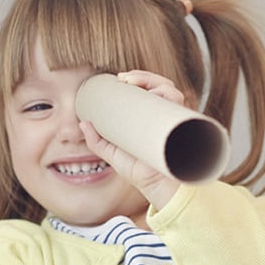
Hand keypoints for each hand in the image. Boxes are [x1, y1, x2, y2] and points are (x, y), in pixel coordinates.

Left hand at [79, 70, 183, 210]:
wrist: (155, 187)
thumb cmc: (139, 171)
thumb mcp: (113, 153)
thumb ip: (97, 141)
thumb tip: (83, 123)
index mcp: (150, 118)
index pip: (150, 89)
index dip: (138, 79)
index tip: (120, 78)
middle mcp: (165, 116)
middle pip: (161, 85)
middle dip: (144, 76)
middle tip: (125, 79)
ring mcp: (174, 120)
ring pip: (171, 90)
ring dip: (155, 82)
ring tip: (136, 85)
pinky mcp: (181, 127)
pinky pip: (180, 105)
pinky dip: (170, 95)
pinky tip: (156, 94)